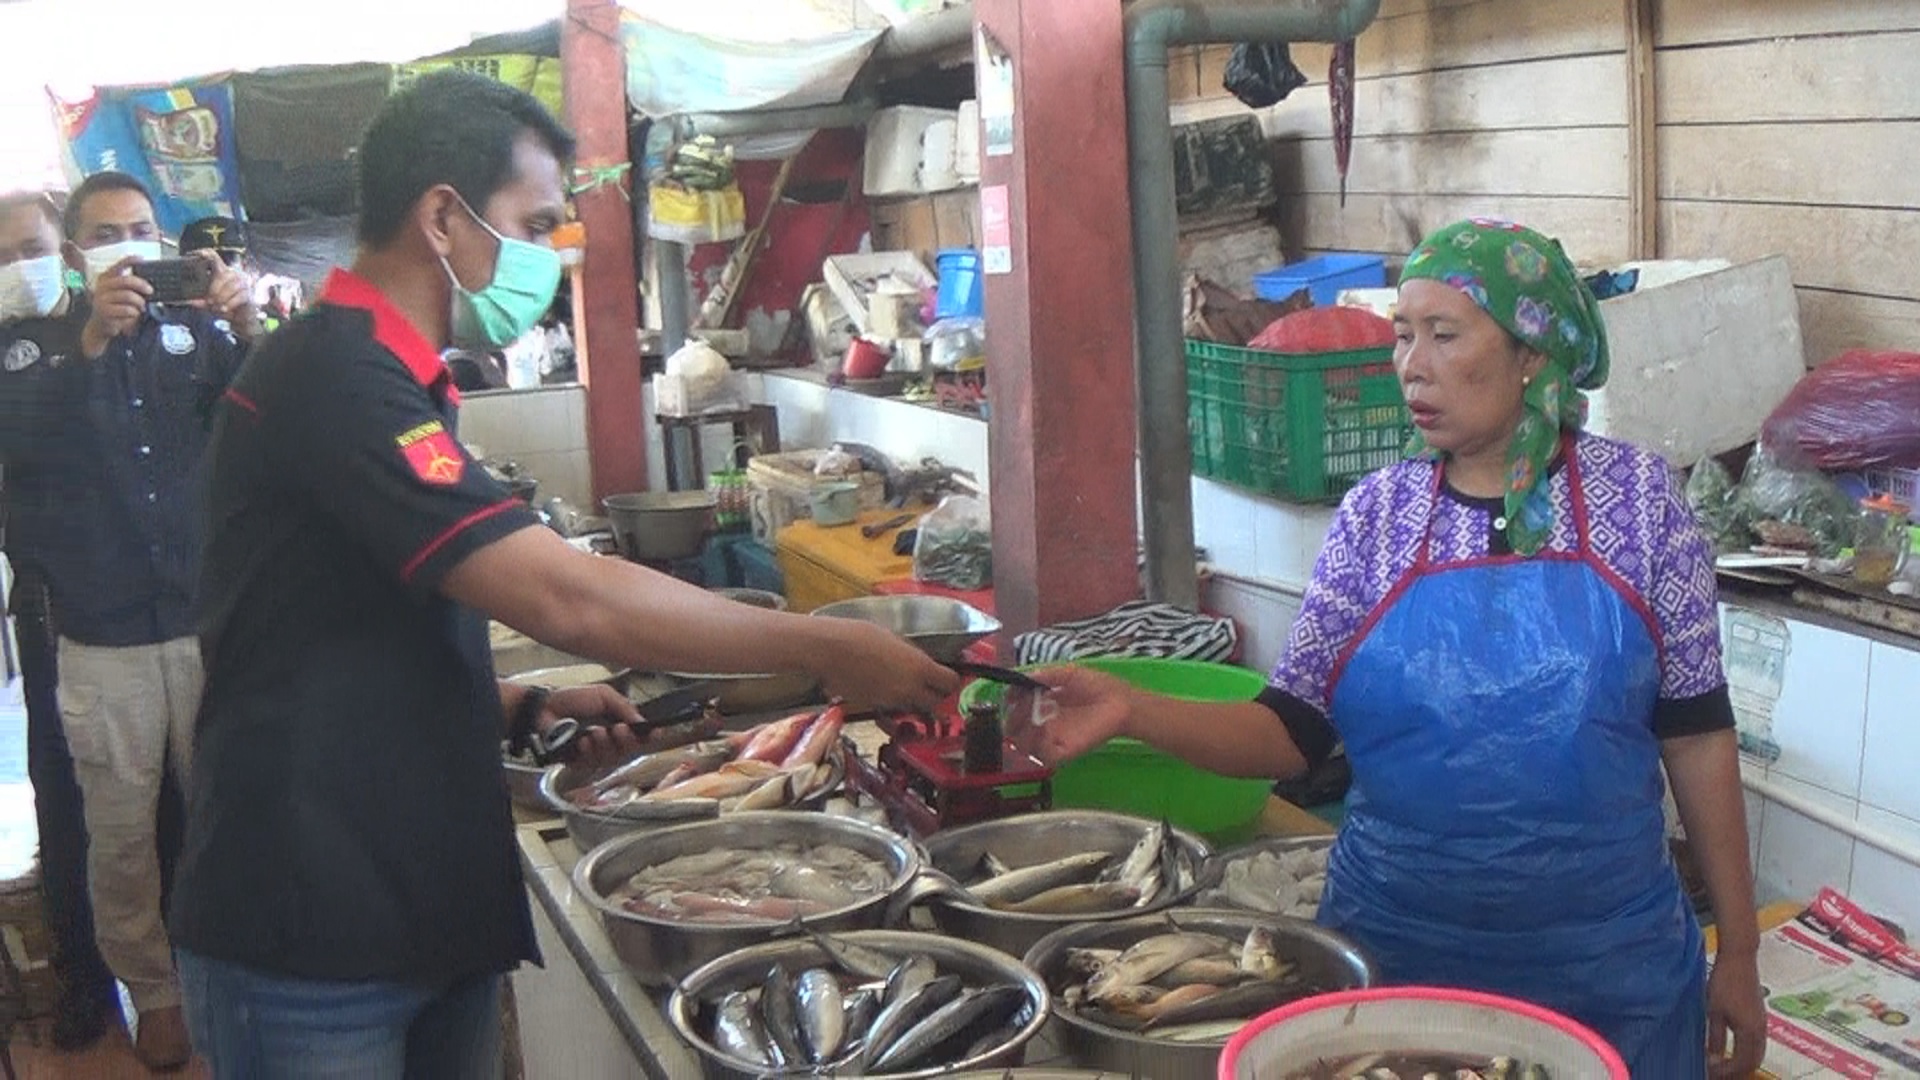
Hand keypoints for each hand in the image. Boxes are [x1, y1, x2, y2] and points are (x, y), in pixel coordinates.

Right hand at [80, 256, 150, 357]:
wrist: (102, 326)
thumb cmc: (116, 307)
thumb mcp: (121, 294)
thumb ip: (130, 286)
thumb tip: (149, 284)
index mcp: (106, 278)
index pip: (118, 266)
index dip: (130, 261)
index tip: (142, 259)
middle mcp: (102, 286)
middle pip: (126, 280)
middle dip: (142, 285)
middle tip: (150, 291)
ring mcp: (101, 298)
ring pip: (128, 296)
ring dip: (139, 302)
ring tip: (141, 307)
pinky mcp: (104, 311)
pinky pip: (127, 309)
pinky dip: (134, 313)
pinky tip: (133, 315)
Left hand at [192, 250, 259, 340]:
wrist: (241, 319)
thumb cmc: (226, 306)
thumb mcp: (210, 304)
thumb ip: (201, 302)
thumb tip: (190, 302)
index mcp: (222, 272)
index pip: (214, 256)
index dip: (205, 253)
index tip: (195, 254)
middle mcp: (233, 274)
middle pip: (222, 275)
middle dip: (214, 289)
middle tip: (209, 301)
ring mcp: (243, 283)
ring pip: (231, 286)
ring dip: (222, 298)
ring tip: (217, 307)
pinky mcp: (249, 293)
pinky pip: (238, 296)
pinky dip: (229, 304)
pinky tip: (224, 309)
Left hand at [542, 684, 645, 768]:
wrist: (545, 709)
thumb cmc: (572, 699)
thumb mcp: (603, 695)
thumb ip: (625, 707)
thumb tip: (642, 722)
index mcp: (617, 723)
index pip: (639, 734)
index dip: (649, 736)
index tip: (656, 733)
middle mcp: (609, 740)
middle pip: (629, 750)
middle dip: (626, 741)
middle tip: (618, 729)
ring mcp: (594, 753)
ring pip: (612, 758)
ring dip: (604, 745)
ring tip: (594, 732)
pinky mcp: (579, 763)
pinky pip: (592, 764)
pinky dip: (588, 752)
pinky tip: (581, 742)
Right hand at [809, 620, 958, 712]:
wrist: (829, 650)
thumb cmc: (861, 635)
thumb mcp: (894, 639)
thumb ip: (912, 656)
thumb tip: (921, 664)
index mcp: (919, 667)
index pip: (950, 683)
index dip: (950, 681)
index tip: (945, 676)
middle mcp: (910, 689)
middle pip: (936, 702)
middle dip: (935, 695)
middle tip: (928, 684)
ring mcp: (892, 701)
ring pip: (914, 707)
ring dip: (914, 700)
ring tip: (902, 683)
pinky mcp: (875, 707)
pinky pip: (893, 708)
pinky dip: (893, 701)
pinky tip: (883, 686)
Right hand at [1005, 665, 1132, 766]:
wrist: (1121, 702)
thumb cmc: (1098, 686)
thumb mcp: (1069, 674)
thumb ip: (1046, 675)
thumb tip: (1023, 678)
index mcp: (1043, 706)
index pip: (1016, 711)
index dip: (1010, 705)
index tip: (1010, 696)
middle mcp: (1045, 725)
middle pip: (1015, 731)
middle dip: (1013, 719)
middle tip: (1020, 707)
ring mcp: (1053, 740)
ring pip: (1024, 746)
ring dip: (1023, 732)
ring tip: (1033, 716)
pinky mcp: (1064, 751)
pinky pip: (1042, 756)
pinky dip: (1037, 743)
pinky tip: (1043, 727)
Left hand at [1707, 951, 1766, 1075]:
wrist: (1739, 959)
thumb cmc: (1724, 982)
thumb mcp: (1714, 1011)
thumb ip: (1715, 1037)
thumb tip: (1713, 1058)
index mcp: (1750, 1031)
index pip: (1742, 1063)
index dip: (1726, 1073)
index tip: (1710, 1073)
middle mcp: (1760, 1031)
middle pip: (1753, 1063)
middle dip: (1736, 1072)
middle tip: (1717, 1074)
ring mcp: (1762, 1024)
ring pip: (1757, 1054)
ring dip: (1742, 1064)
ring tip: (1723, 1067)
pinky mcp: (1760, 1017)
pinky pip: (1757, 1044)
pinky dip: (1746, 1053)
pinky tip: (1731, 1052)